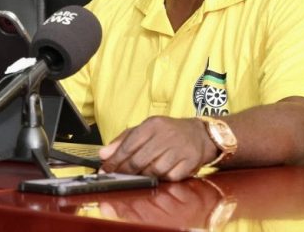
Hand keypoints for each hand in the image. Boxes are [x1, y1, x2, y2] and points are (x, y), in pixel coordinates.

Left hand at [99, 116, 217, 180]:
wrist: (199, 134)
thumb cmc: (168, 132)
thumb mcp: (145, 129)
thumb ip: (123, 140)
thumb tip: (104, 154)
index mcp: (152, 125)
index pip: (129, 144)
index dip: (115, 159)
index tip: (106, 168)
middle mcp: (166, 136)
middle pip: (140, 159)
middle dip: (125, 171)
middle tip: (117, 176)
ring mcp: (179, 149)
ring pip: (154, 170)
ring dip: (142, 176)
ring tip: (137, 176)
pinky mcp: (190, 162)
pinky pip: (170, 177)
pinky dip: (161, 179)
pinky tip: (157, 176)